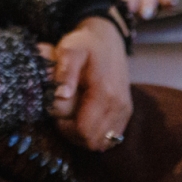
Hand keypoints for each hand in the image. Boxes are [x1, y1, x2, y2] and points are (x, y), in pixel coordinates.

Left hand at [38, 17, 131, 150]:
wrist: (107, 39)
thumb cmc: (85, 44)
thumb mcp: (70, 49)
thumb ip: (65, 71)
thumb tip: (61, 95)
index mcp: (105, 93)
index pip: (83, 131)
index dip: (65, 128)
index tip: (56, 115)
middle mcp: (119, 106)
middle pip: (92, 141)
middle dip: (72, 133)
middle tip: (62, 116)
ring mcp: (124, 111)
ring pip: (101, 143)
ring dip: (83, 135)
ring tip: (72, 116)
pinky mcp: (125, 113)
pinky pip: (110, 137)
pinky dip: (94, 133)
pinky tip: (84, 118)